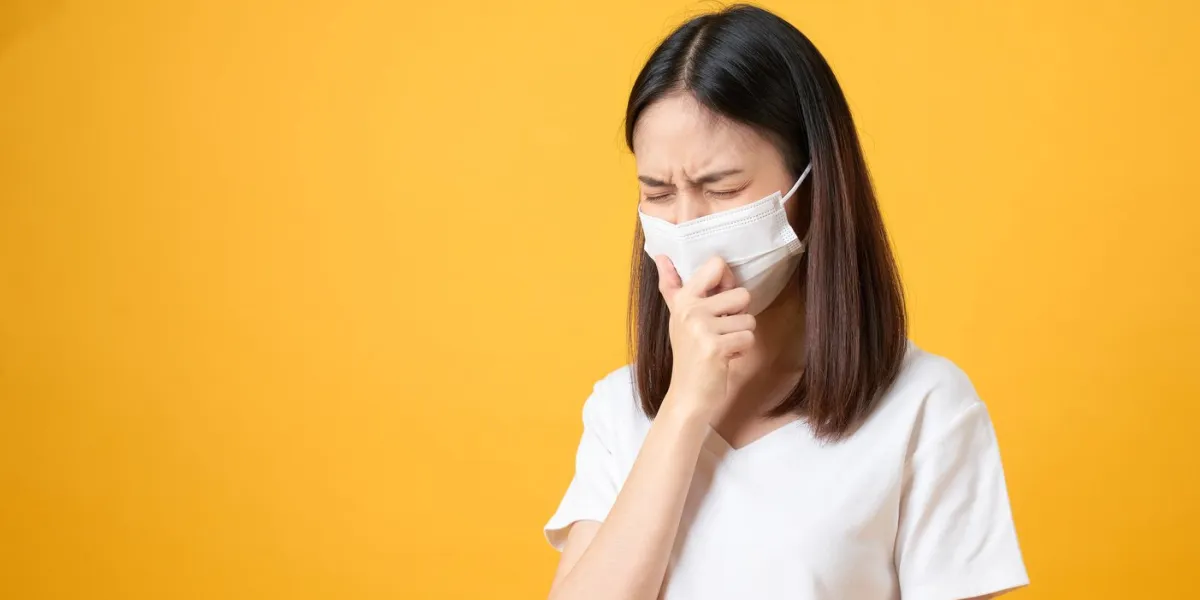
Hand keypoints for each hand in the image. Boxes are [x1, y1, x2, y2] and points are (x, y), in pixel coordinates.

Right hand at [652, 255, 754, 421]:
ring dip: (741, 336)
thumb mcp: (679, 317)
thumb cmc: (690, 355)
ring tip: (722, 347)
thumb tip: (660, 255)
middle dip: (739, 316)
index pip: (717, 265)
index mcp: (683, 298)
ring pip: (749, 319)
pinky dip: (741, 351)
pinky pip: (748, 338)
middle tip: (721, 332)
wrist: (688, 396)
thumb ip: (672, 286)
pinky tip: (725, 358)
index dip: (729, 282)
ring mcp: (701, 328)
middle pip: (742, 294)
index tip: (720, 301)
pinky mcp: (715, 347)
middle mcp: (690, 309)